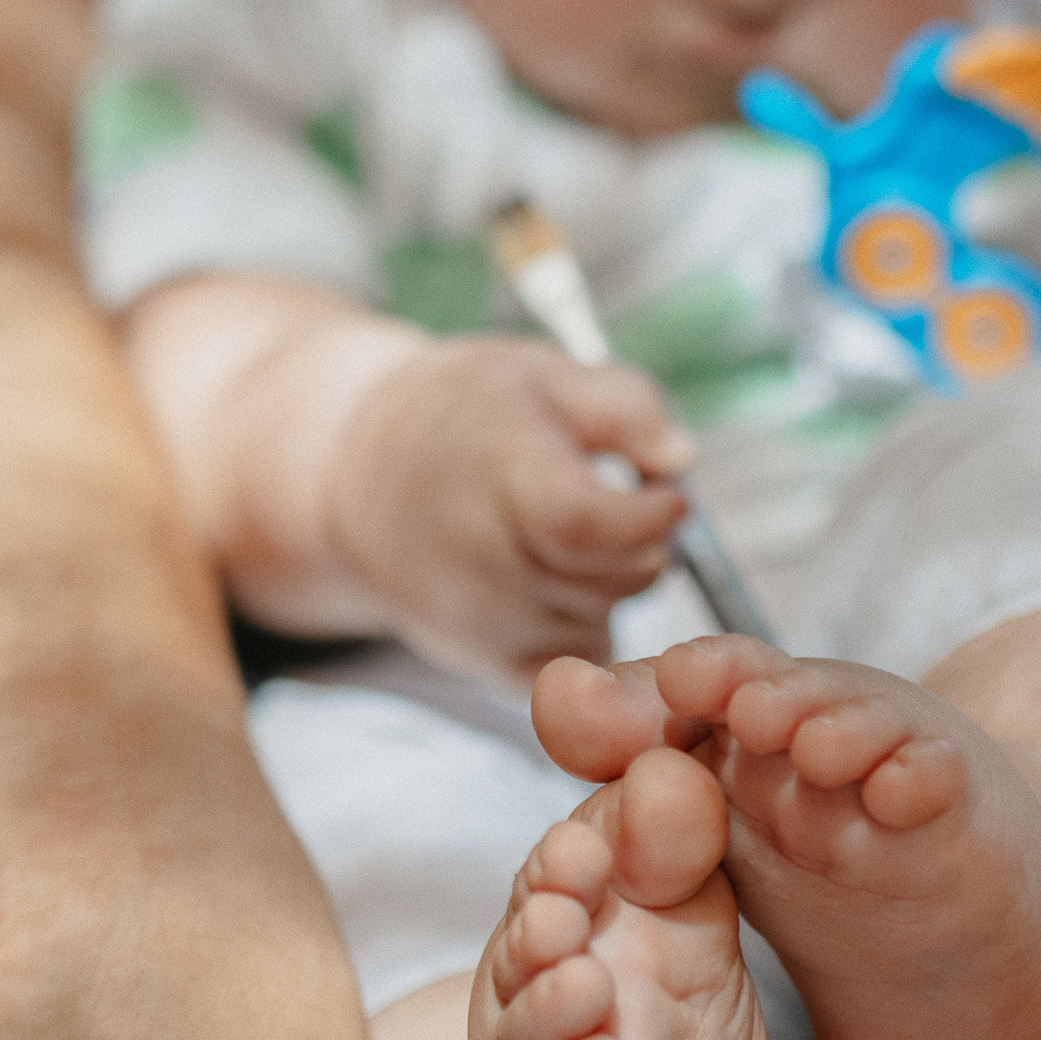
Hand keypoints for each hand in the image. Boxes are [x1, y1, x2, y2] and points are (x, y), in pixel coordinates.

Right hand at [326, 336, 692, 678]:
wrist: (360, 478)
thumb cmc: (464, 418)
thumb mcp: (544, 374)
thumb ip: (623, 406)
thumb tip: (680, 457)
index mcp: (500, 479)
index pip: (589, 525)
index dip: (650, 515)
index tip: (666, 493)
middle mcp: (484, 563)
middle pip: (613, 579)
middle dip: (641, 543)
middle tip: (618, 504)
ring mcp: (482, 622)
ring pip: (604, 622)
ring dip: (612, 586)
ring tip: (571, 538)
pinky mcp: (484, 661)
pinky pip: (577, 666)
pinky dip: (587, 632)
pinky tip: (561, 586)